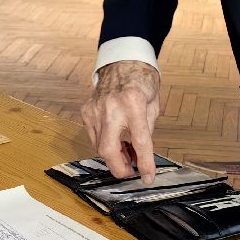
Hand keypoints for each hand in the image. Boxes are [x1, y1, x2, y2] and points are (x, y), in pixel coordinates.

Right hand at [80, 60, 160, 181]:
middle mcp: (111, 107)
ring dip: (114, 155)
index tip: (147, 177)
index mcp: (133, 103)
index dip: (145, 164)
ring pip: (99, 146)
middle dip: (119, 168)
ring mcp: (95, 109)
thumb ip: (146, 131)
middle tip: (130, 172)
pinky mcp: (86, 111)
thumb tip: (140, 157)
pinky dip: (105, 142)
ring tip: (127, 153)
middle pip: (108, 150)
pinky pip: (94, 136)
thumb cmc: (141, 82)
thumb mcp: (153, 106)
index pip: (140, 141)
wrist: (122, 62)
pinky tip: (115, 139)